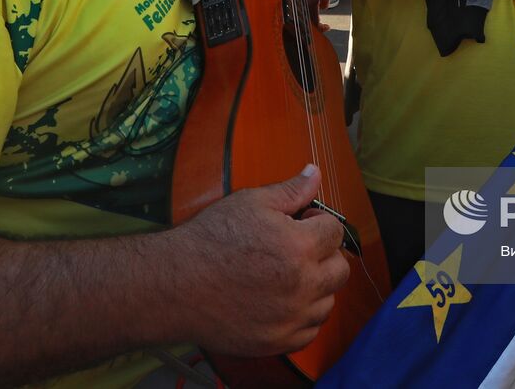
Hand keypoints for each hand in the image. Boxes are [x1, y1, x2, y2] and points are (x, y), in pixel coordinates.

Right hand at [170, 165, 350, 355]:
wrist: (174, 284)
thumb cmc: (209, 240)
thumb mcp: (250, 202)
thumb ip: (291, 190)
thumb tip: (315, 173)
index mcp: (299, 246)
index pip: (336, 231)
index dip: (319, 222)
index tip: (302, 223)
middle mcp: (301, 285)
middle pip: (340, 269)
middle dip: (324, 254)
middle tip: (298, 249)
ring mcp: (290, 317)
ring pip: (328, 301)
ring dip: (316, 286)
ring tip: (288, 275)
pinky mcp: (277, 341)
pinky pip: (310, 330)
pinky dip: (303, 317)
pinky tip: (283, 300)